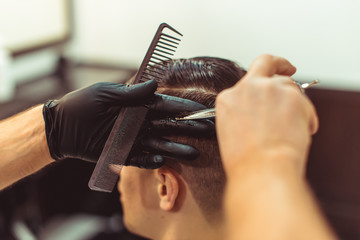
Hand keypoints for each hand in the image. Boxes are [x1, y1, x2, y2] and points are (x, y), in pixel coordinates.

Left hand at [43, 80, 213, 167]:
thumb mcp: (104, 94)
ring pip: (159, 144)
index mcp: (137, 105)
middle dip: (188, 128)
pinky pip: (141, 159)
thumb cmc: (81, 105)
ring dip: (175, 148)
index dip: (184, 108)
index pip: (166, 106)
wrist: (60, 128)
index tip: (202, 110)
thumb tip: (154, 84)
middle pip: (169, 126)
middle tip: (208, 132)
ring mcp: (132, 139)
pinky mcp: (122, 154)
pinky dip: (151, 160)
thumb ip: (130, 93)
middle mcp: (139, 122)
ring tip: (193, 154)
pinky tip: (162, 160)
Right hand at [215, 54, 317, 175]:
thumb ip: (244, 113)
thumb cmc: (246, 161)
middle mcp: (248, 88)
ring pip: (289, 85)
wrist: (262, 169)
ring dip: (294, 101)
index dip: (259, 83)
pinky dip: (307, 117)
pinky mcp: (293, 96)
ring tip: (293, 126)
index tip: (267, 83)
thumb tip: (262, 111)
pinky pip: (305, 103)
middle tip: (289, 69)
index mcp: (228, 98)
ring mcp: (271, 89)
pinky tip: (301, 131)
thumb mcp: (232, 132)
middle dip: (280, 65)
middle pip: (266, 63)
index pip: (246, 82)